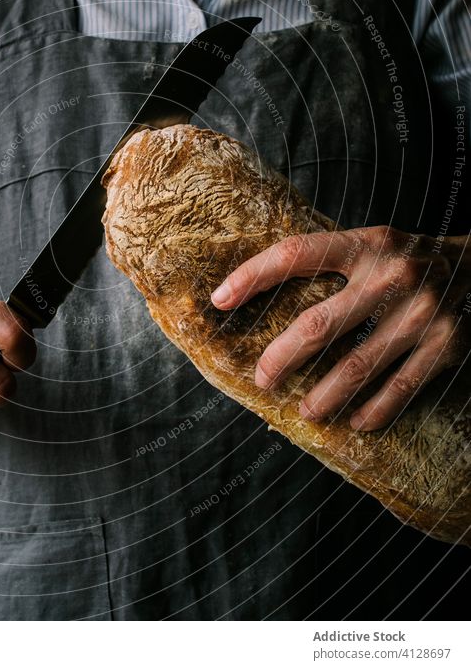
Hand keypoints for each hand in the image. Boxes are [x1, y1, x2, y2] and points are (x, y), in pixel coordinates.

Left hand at [211, 226, 469, 430]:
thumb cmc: (408, 260)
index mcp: (365, 244)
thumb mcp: (372, 246)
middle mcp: (391, 275)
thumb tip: (258, 294)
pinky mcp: (446, 344)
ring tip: (305, 410)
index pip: (295, 254)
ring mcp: (420, 312)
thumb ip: (330, 265)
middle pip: (318, 324)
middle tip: (263, 379)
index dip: (252, 276)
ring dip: (324, 396)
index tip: (219, 299)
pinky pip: (400, 387)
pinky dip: (374, 410)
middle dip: (281, 358)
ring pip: (356, 366)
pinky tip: (356, 421)